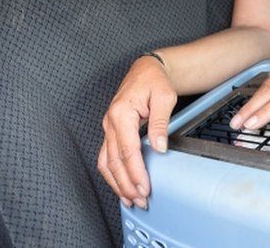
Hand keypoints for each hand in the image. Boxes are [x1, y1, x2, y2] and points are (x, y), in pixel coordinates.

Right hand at [97, 56, 175, 209]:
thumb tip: (159, 147)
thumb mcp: (164, 97)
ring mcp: (108, 127)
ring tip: (130, 200)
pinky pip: (106, 157)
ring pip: (106, 162)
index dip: (136, 172)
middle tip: (140, 200)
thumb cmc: (154, 81)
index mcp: (121, 112)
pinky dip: (112, 175)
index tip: (144, 187)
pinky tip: (121, 187)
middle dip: (126, 184)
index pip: (127, 150)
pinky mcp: (111, 131)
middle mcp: (110, 122)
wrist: (146, 70)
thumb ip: (160, 123)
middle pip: (114, 161)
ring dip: (117, 183)